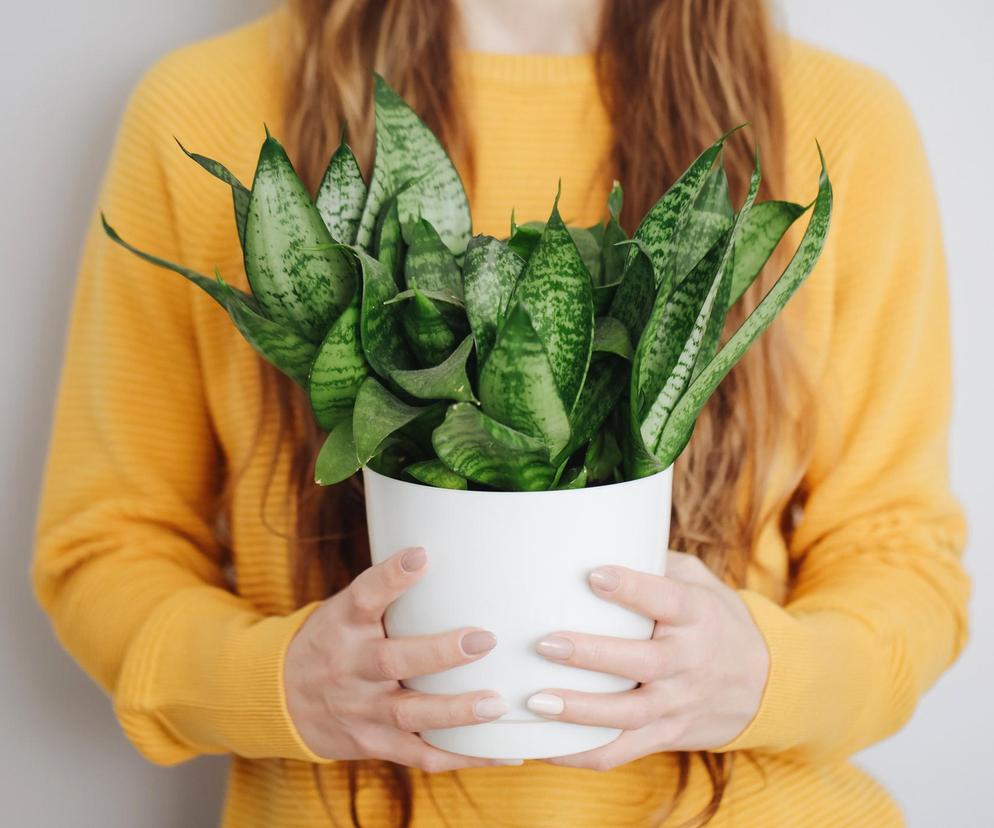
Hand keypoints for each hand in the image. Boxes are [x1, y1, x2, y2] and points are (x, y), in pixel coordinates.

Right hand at [284, 546, 512, 770]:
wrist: (279, 699)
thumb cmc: (332, 641)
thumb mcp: (344, 610)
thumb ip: (387, 594)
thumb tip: (448, 554)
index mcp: (343, 624)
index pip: (364, 595)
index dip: (391, 576)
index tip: (421, 556)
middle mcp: (349, 667)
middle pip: (391, 661)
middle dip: (439, 653)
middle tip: (484, 640)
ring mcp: (360, 710)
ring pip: (409, 714)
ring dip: (455, 712)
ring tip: (496, 704)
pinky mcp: (373, 743)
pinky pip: (420, 755)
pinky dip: (461, 755)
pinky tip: (499, 750)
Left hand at [528, 551, 769, 770]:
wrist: (767, 683)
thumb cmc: (716, 619)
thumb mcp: (699, 582)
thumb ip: (656, 565)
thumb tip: (596, 537)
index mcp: (698, 615)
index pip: (667, 600)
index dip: (632, 589)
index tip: (594, 575)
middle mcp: (689, 661)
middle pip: (642, 662)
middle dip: (592, 655)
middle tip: (545, 643)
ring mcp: (678, 704)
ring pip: (628, 714)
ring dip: (580, 711)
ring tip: (536, 700)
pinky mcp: (667, 735)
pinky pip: (623, 752)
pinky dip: (583, 754)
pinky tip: (543, 747)